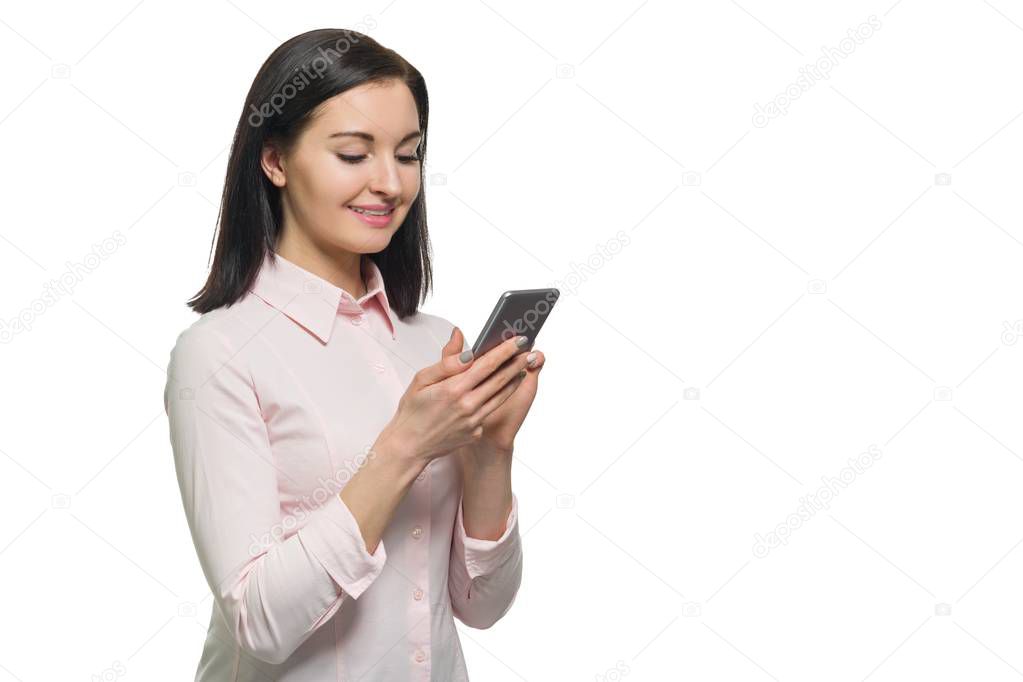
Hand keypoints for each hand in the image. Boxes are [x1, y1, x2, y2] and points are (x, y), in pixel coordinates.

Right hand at [379, 327, 535, 464]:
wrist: (409, 446)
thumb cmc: (412, 412)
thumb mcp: (422, 379)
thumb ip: (446, 360)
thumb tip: (461, 338)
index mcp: (453, 389)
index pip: (487, 364)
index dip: (505, 351)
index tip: (518, 340)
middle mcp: (467, 406)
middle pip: (500, 380)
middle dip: (517, 363)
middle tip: (530, 351)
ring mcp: (474, 421)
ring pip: (500, 396)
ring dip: (514, 380)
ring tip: (523, 367)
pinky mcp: (475, 433)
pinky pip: (489, 411)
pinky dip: (497, 398)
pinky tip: (503, 389)